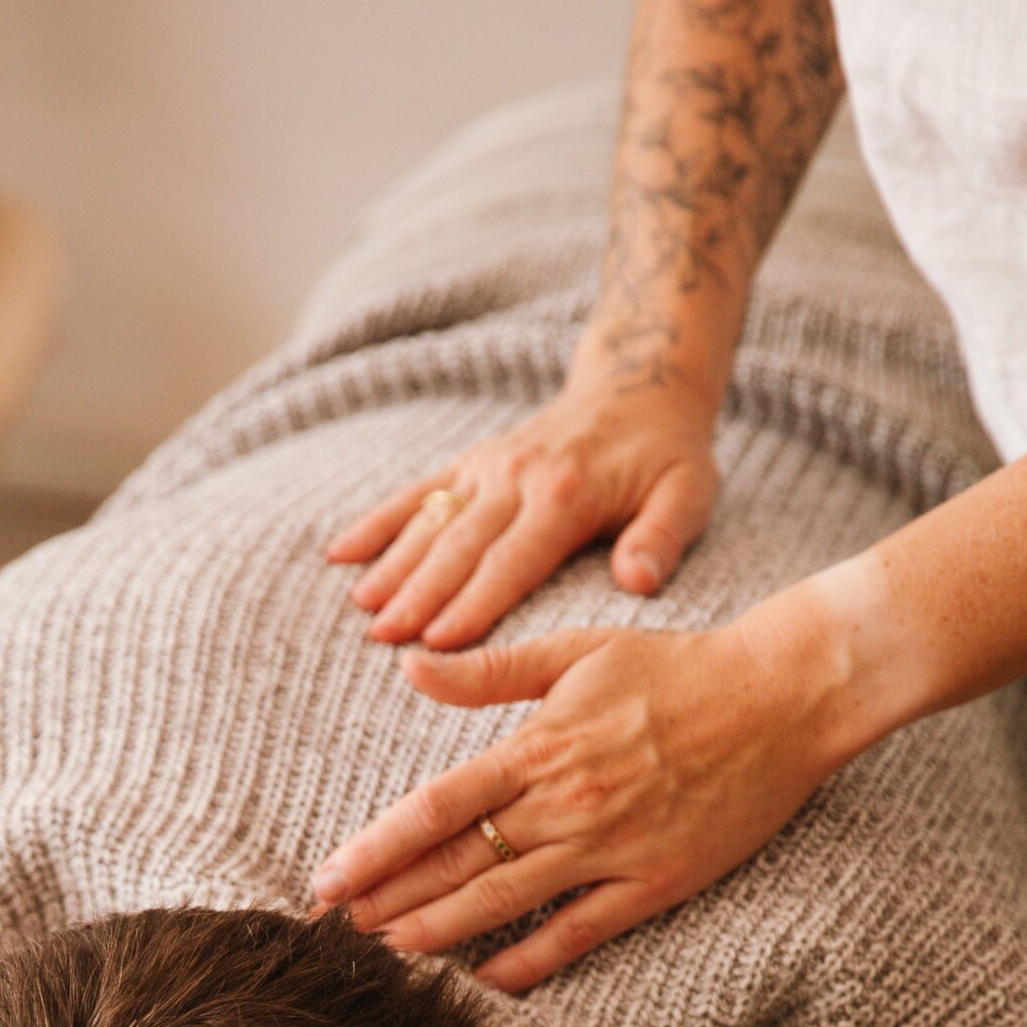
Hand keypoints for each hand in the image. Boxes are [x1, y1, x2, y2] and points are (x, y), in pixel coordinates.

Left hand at [311, 588, 856, 993]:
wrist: (782, 696)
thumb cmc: (677, 667)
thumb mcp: (577, 650)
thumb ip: (489, 671)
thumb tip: (409, 667)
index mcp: (540, 747)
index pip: (436, 808)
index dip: (375, 849)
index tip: (328, 878)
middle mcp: (566, 804)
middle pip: (456, 864)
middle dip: (388, 900)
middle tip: (332, 930)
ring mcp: (610, 850)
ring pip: (504, 905)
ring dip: (437, 935)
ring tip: (386, 953)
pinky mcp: (653, 884)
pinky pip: (576, 936)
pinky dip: (526, 963)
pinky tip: (482, 981)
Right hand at [326, 370, 718, 652]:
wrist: (641, 384)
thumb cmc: (668, 456)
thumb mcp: (688, 494)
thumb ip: (661, 538)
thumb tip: (637, 582)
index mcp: (565, 497)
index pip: (511, 561)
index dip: (474, 603)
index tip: (440, 643)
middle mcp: (517, 478)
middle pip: (460, 546)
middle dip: (420, 594)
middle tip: (384, 639)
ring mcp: (488, 467)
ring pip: (431, 521)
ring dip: (393, 565)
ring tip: (361, 610)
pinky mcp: (471, 462)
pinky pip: (416, 493)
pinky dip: (377, 522)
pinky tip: (339, 554)